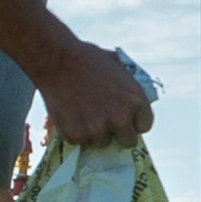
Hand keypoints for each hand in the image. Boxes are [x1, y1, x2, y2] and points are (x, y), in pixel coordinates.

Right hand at [38, 38, 155, 147]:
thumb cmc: (87, 59)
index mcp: (136, 100)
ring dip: (94, 132)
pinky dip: (75, 131)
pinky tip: (70, 113)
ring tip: (83, 112)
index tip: (124, 119)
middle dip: (118, 133)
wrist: (56, 60)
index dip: (133, 122)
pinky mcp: (76, 135)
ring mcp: (97, 129)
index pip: (144, 125)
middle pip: (128, 141)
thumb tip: (133, 105)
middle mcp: (120, 118)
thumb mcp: (118, 68)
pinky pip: (79, 141)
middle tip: (105, 122)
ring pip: (101, 142)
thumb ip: (128, 89)